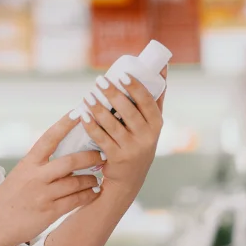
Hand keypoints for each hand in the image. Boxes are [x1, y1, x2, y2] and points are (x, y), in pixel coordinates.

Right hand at [0, 113, 104, 245]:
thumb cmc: (6, 200)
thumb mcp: (19, 176)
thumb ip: (38, 166)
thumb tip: (62, 156)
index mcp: (28, 163)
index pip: (49, 138)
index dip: (65, 123)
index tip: (79, 111)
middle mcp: (36, 176)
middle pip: (70, 161)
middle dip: (90, 156)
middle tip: (102, 154)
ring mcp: (43, 195)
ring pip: (76, 182)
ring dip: (90, 179)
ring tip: (97, 178)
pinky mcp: (50, 212)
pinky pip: (75, 201)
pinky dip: (88, 196)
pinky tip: (94, 193)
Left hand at [78, 68, 166, 195]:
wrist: (130, 179)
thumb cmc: (140, 142)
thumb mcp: (152, 124)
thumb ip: (155, 98)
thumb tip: (162, 66)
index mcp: (157, 124)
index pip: (148, 102)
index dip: (136, 87)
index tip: (123, 75)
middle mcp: (147, 137)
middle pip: (128, 111)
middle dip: (113, 94)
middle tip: (100, 81)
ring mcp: (132, 149)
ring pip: (112, 124)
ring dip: (98, 108)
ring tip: (88, 96)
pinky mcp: (117, 158)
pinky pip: (101, 139)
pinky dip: (91, 126)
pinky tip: (83, 115)